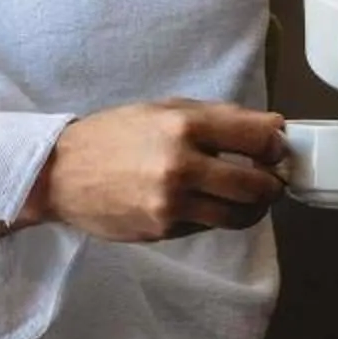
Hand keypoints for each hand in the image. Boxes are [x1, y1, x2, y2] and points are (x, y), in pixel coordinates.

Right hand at [23, 101, 285, 242]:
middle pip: (259, 186)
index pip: (259, 138)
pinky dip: (216, 216)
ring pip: (241, 216)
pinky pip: (209, 226)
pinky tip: (203, 203)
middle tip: (271, 179)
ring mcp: (173, 203)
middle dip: (273, 184)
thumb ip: (217, 117)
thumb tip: (271, 128)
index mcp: (185, 125)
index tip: (275, 148)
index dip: (276, 145)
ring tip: (248, 198)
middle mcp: (182, 166)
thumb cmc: (114, 135)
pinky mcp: (164, 229)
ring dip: (254, 208)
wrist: (61, 174)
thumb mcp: (163, 109)